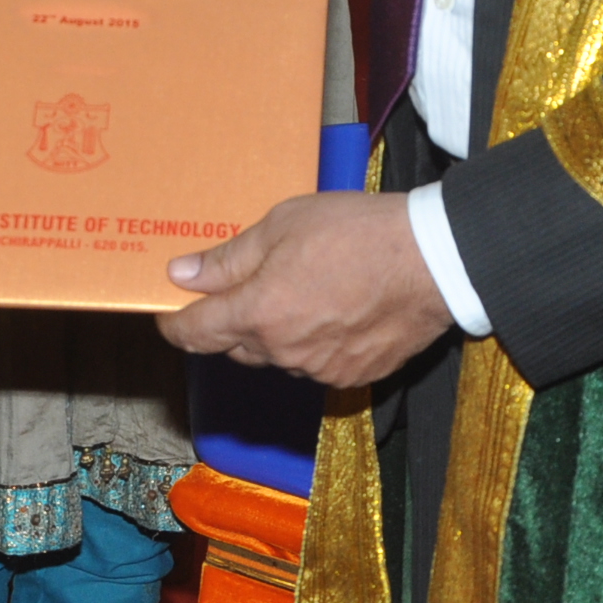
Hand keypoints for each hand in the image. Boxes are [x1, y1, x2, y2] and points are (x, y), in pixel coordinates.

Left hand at [159, 191, 453, 386]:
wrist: (434, 260)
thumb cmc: (357, 231)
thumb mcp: (283, 225)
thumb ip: (229, 258)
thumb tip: (181, 275)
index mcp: (259, 312)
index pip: (196, 332)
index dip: (174, 324)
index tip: (169, 313)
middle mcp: (284, 351)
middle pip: (236, 346)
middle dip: (233, 321)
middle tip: (249, 284)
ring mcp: (320, 370)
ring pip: (278, 356)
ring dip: (277, 332)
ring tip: (306, 289)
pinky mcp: (354, 377)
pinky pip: (316, 365)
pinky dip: (315, 343)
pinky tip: (336, 310)